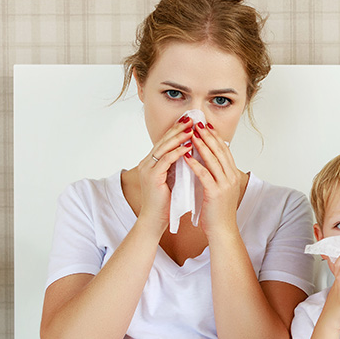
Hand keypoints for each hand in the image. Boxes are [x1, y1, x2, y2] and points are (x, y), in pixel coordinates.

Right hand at [134, 115, 195, 230]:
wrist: (155, 219)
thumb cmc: (165, 202)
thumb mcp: (172, 179)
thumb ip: (177, 166)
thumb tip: (191, 153)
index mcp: (151, 162)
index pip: (165, 141)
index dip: (177, 130)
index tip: (190, 122)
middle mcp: (147, 163)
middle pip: (164, 140)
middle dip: (178, 129)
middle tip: (192, 119)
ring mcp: (148, 169)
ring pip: (164, 147)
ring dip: (179, 137)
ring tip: (192, 129)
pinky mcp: (152, 176)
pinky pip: (166, 160)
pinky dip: (177, 152)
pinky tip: (188, 146)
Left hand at [184, 122, 244, 235]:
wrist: (222, 230)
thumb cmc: (218, 212)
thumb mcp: (219, 189)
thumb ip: (216, 175)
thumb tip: (207, 162)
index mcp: (233, 175)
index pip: (224, 151)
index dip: (215, 137)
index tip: (206, 126)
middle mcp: (231, 177)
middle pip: (220, 151)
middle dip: (209, 136)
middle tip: (198, 123)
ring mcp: (225, 184)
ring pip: (213, 160)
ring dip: (202, 145)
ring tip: (192, 134)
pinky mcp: (215, 192)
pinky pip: (204, 174)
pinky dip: (195, 163)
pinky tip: (186, 156)